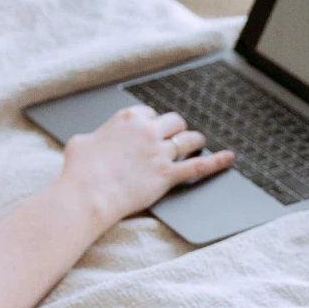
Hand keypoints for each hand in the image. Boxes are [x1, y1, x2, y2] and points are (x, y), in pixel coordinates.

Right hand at [58, 106, 234, 228]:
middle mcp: (148, 131)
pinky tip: (228, 158)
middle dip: (175, 130)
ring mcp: (160, 152)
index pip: (150, 113)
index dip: (151, 124)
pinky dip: (217, 161)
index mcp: (128, 119)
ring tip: (196, 145)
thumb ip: (93, 136)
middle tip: (174, 139)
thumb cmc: (80, 170)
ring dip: (194, 141)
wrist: (88, 194)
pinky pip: (199, 165)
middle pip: (174, 121)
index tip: (150, 132)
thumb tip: (91, 140)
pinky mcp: (168, 174)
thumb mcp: (80, 142)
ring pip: (189, 139)